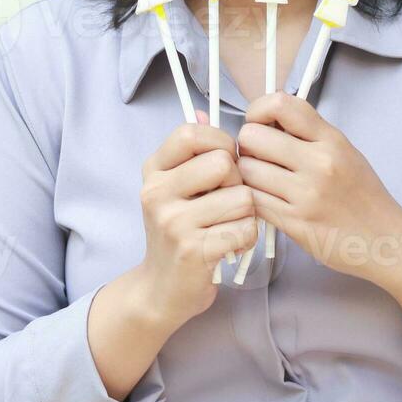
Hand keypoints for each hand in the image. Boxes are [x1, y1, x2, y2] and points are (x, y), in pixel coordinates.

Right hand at [135, 109, 258, 327]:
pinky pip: (245, 229)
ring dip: (247, 214)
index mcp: (153, 170)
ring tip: (230, 225)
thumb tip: (204, 112)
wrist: (162, 289)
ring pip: (242, 197)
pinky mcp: (194, 250)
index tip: (225, 162)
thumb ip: (191, 152)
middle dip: (238, 181)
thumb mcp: (175, 187)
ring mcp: (173, 222)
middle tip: (228, 201)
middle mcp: (157, 193)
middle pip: (224, 163)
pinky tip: (232, 244)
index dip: (221, 142)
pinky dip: (247, 238)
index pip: (192, 133)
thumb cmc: (179, 231)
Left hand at [234, 91, 401, 285]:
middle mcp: (319, 163)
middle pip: (253, 136)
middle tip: (258, 157)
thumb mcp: (345, 152)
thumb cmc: (363, 197)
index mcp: (331, 140)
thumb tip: (267, 120)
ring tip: (263, 181)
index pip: (281, 104)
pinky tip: (266, 201)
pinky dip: (253, 200)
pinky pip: (254, 201)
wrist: (386, 241)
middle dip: (247, 145)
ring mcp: (306, 195)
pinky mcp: (295, 224)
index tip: (259, 122)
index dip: (258, 110)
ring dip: (247, 175)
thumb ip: (309, 135)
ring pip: (247, 170)